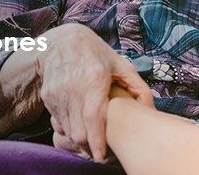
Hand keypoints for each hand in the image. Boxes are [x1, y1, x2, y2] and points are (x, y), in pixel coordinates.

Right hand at [36, 24, 152, 162]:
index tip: (101, 155)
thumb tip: (150, 110)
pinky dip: (69, 127)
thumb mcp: (121, 64)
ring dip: (79, 138)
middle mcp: (73, 87)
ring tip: (91, 137)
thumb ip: (138, 87)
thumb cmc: (95, 54)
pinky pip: (59, 122)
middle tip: (100, 150)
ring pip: (68, 130)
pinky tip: (79, 122)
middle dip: (89, 146)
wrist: (62, 41)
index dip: (97, 140)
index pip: (92, 117)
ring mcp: (58, 93)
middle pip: (79, 130)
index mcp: (94, 78)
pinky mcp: (48, 97)